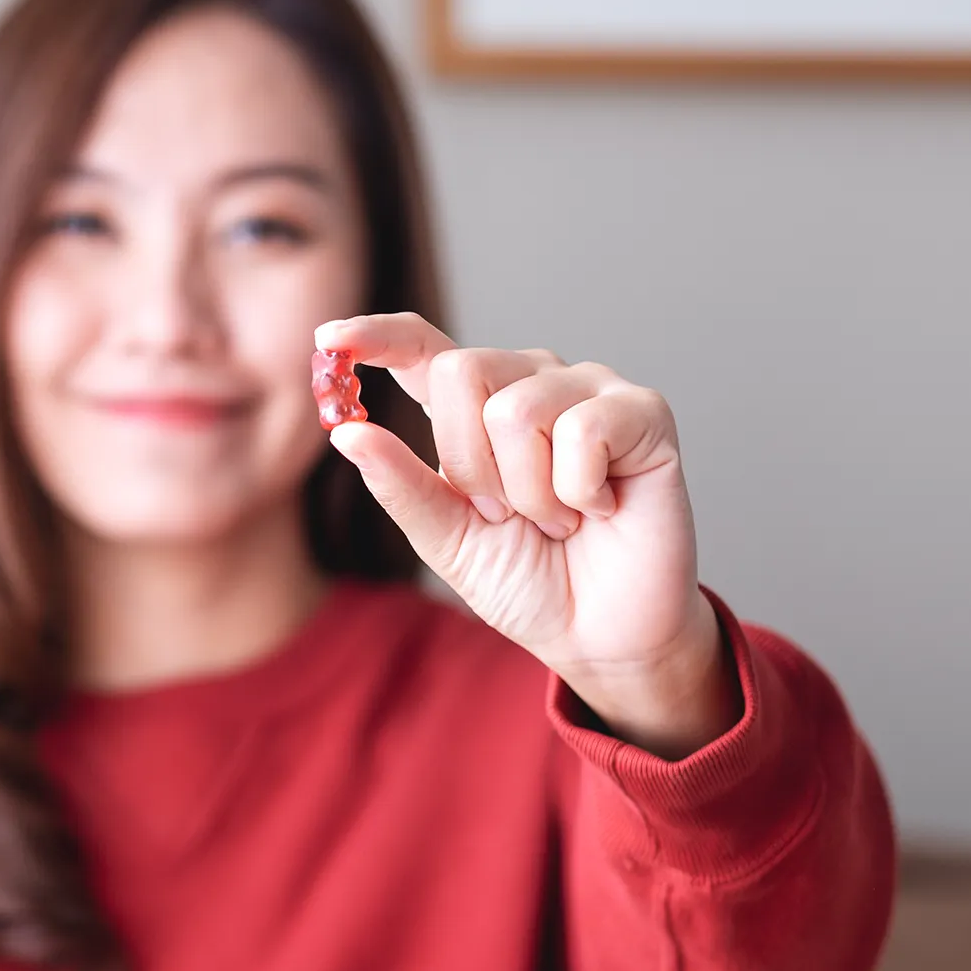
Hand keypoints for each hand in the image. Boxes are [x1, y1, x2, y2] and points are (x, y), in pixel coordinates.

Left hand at [319, 313, 738, 758]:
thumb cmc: (527, 580)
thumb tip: (346, 434)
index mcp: (476, 407)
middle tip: (506, 514)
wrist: (598, 635)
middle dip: (470, 465)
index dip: (376, 336)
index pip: (422, 347)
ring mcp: (588, 389)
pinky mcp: (642, 412)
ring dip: (528, 491)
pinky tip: (601, 508)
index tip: (328, 340)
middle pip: (461, 372)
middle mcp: (530, 380)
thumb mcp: (447, 539)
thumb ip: (401, 485)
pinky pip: (582, 430)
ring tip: (559, 518)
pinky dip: (579, 490)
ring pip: (516, 407)